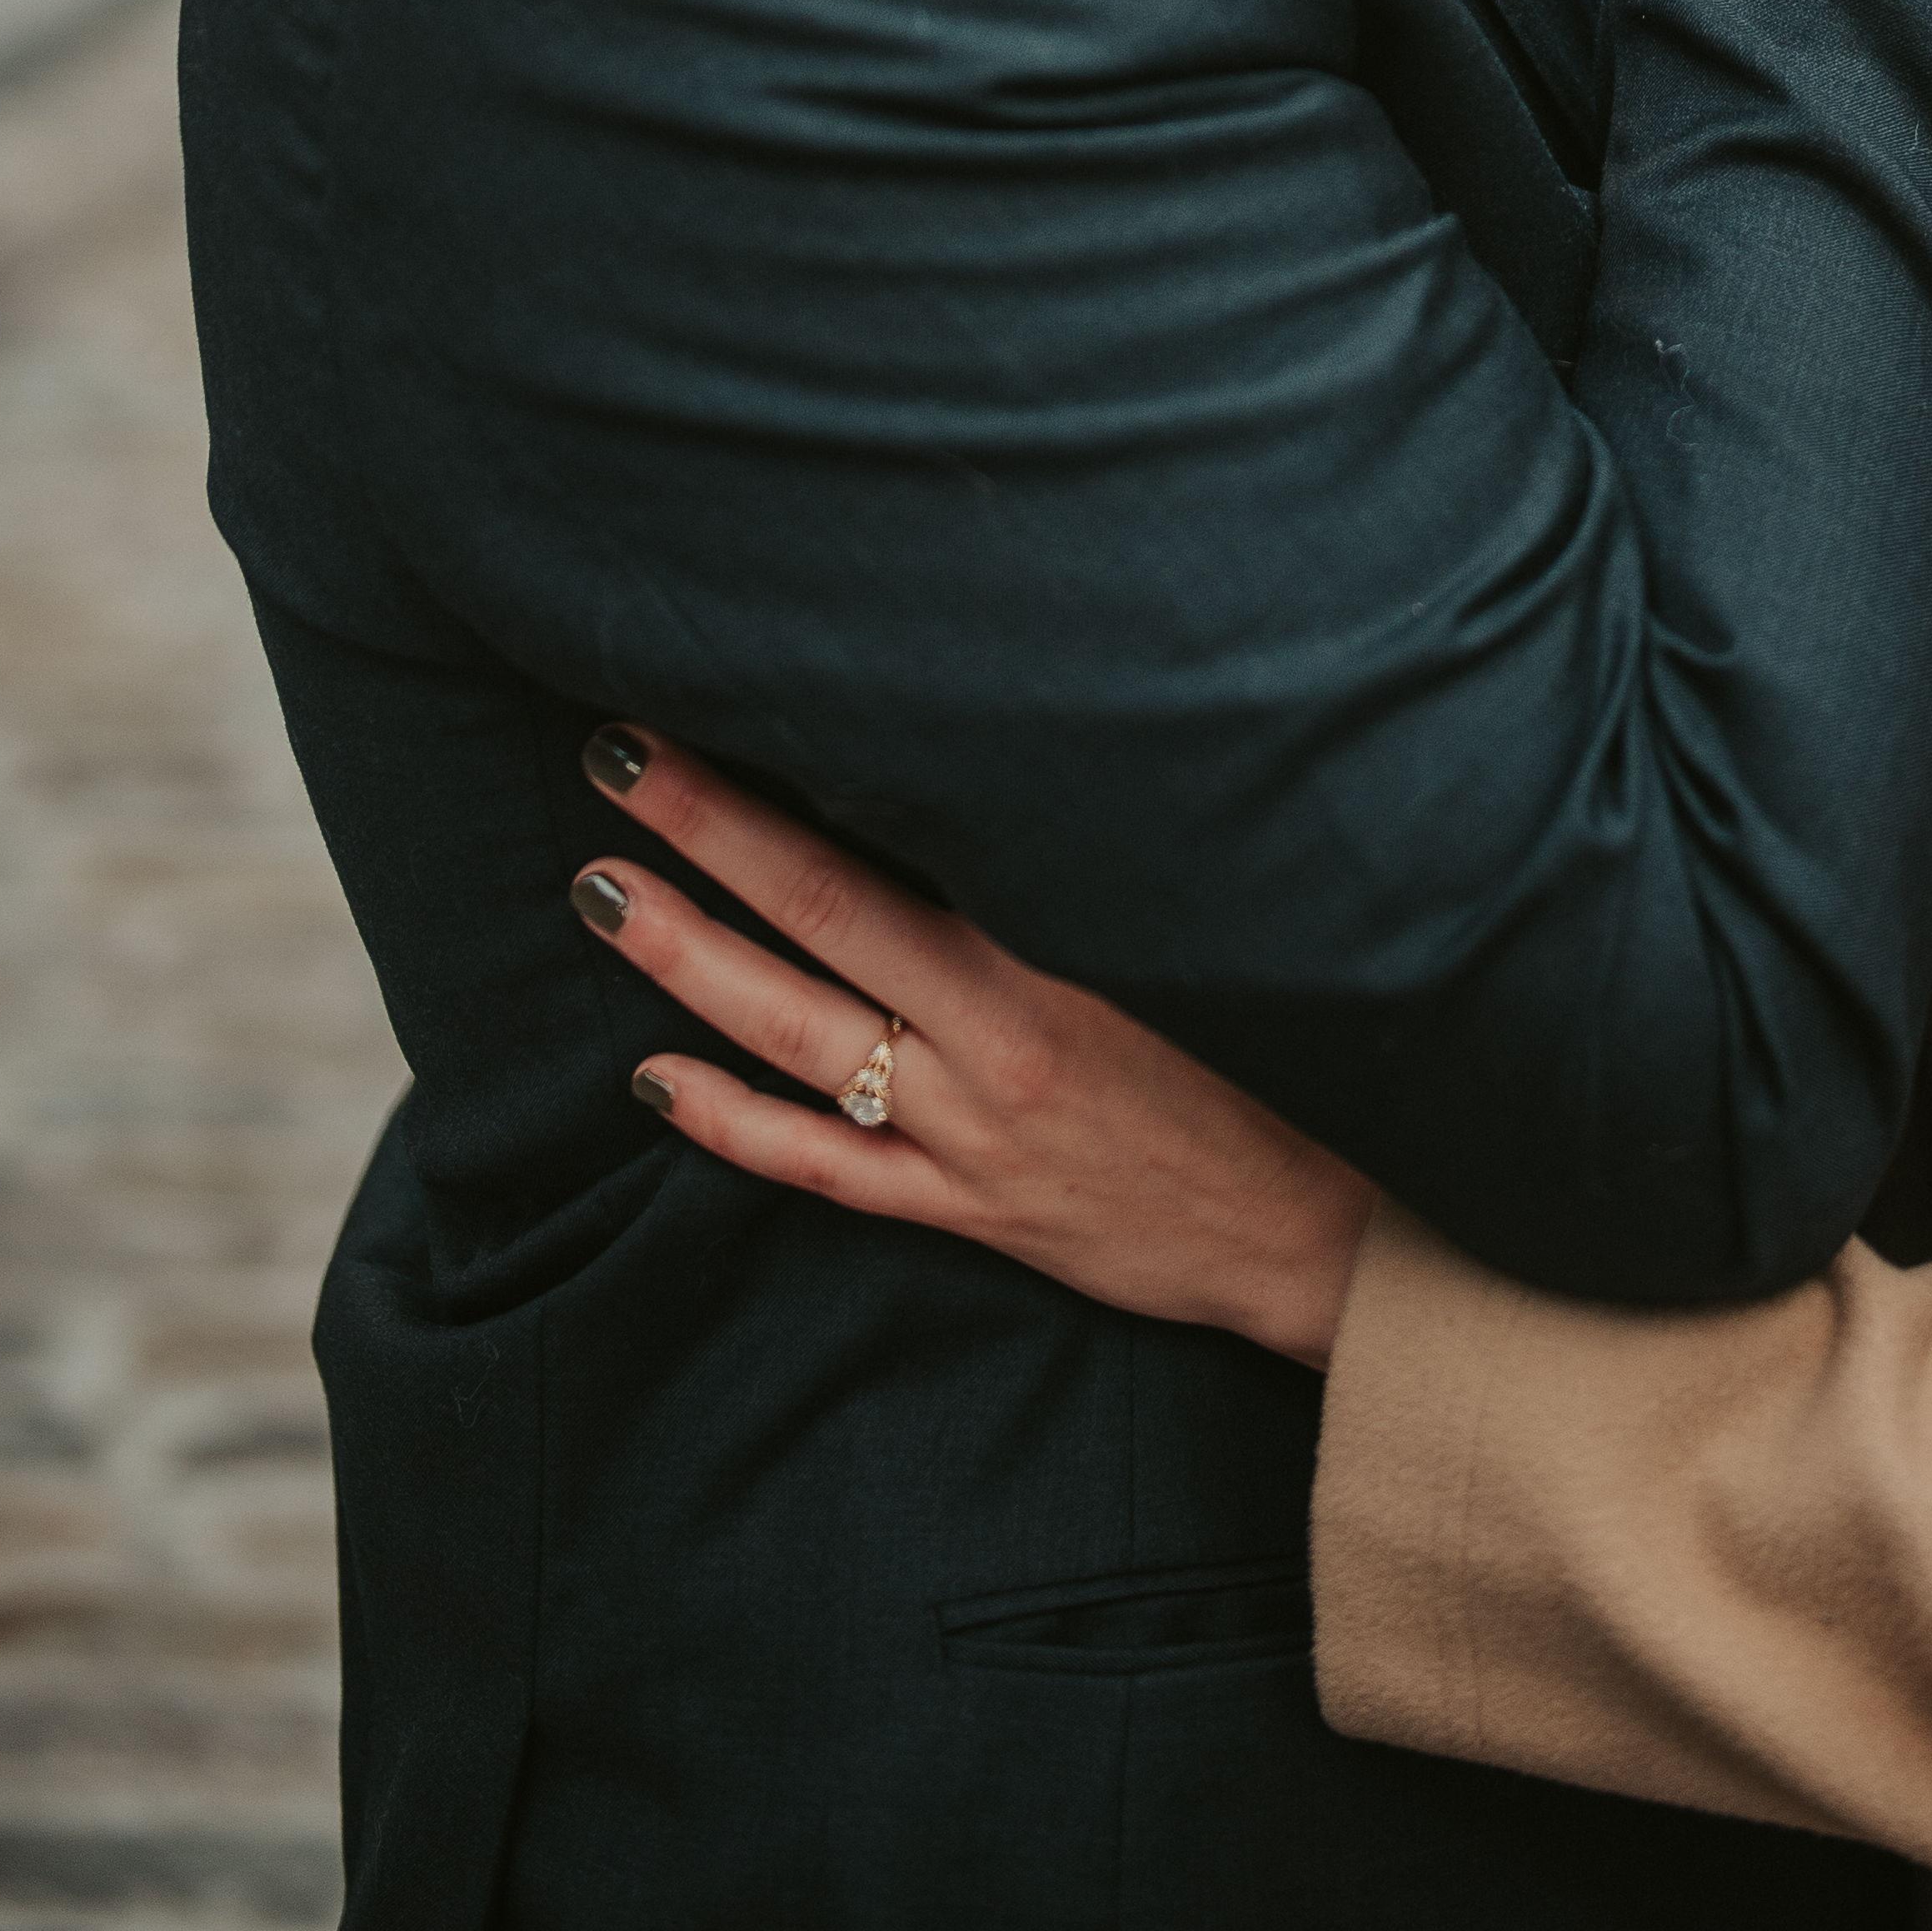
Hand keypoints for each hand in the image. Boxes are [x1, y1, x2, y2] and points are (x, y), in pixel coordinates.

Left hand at [572, 733, 1376, 1372]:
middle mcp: (998, 1036)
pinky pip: (826, 1168)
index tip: (707, 706)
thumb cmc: (1276, 1052)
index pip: (891, 847)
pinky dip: (734, 1124)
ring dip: (690, 962)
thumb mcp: (1190, 930)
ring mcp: (971, 1131)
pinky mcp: (969, 1208)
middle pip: (822, 915)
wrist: (1330, 1224)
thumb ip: (1082, 867)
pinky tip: (657, 1082)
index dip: (786, 783)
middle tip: (613, 759)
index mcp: (1056, 950)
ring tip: (601, 896)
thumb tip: (981, 762)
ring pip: (799, 1038)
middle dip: (706, 833)